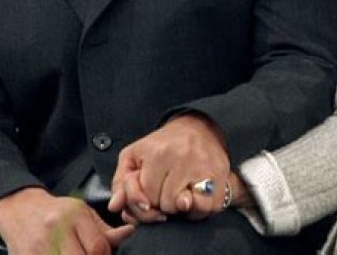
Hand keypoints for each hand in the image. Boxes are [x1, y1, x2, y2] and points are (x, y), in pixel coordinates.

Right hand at [0, 187, 132, 254]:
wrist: (20, 209)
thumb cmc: (57, 212)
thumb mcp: (84, 213)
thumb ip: (105, 229)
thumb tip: (130, 232)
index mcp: (75, 215)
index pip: (98, 246)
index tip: (103, 254)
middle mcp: (56, 230)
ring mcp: (39, 246)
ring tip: (77, 253)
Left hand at [109, 114, 229, 222]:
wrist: (200, 127)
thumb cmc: (164, 144)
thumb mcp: (135, 154)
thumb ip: (120, 181)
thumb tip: (115, 206)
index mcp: (159, 152)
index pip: (147, 197)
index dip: (146, 199)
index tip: (151, 188)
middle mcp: (183, 157)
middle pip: (166, 205)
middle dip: (163, 202)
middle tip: (167, 188)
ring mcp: (204, 166)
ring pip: (187, 208)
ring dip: (182, 207)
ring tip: (181, 191)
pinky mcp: (221, 173)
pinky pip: (209, 207)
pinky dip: (201, 207)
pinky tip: (195, 195)